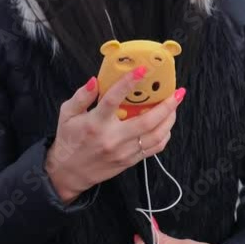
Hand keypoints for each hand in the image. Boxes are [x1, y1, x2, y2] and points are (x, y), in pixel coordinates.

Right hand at [44, 70, 184, 203]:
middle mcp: (112, 138)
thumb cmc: (69, 141)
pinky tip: (166, 124)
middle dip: (166, 105)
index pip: (113, 99)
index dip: (129, 83)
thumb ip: (81, 96)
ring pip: (155, 136)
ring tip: (175, 105)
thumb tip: (94, 80)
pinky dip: (164, 135)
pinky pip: (154, 149)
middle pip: (147, 121)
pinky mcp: (130, 161)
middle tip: (177, 92)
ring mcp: (123, 151)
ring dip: (170, 119)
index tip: (142, 69)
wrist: (68, 173)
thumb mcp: (67, 115)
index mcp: (95, 123)